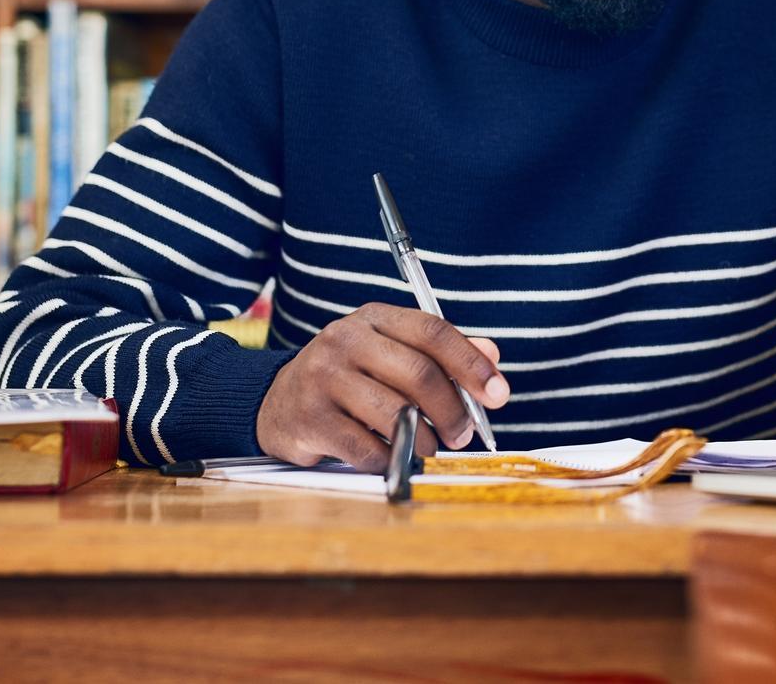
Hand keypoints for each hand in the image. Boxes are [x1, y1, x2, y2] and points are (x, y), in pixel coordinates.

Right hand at [255, 302, 509, 469]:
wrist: (277, 402)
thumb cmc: (349, 378)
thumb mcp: (390, 353)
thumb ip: (441, 354)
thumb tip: (493, 356)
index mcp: (373, 318)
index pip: (432, 331)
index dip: (471, 363)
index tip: (498, 393)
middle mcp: (344, 339)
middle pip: (419, 374)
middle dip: (453, 411)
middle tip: (464, 434)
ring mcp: (323, 377)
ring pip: (396, 413)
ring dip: (425, 440)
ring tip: (429, 448)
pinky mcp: (309, 418)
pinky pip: (367, 448)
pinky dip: (391, 459)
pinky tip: (393, 457)